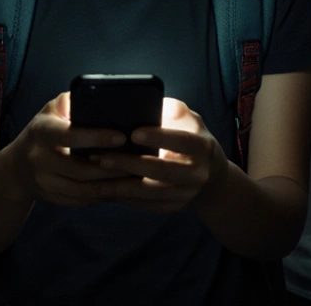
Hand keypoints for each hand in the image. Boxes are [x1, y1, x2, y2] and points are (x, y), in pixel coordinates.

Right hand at [8, 92, 136, 207]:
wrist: (17, 166)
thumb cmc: (45, 130)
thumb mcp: (52, 110)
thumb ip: (72, 101)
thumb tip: (100, 96)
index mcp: (41, 131)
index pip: (69, 135)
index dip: (96, 137)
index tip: (122, 137)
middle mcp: (38, 159)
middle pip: (80, 169)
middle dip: (112, 167)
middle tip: (140, 162)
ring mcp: (44, 182)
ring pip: (84, 189)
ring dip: (112, 185)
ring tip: (136, 177)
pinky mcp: (52, 198)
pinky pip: (82, 200)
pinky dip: (103, 196)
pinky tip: (121, 188)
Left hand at [89, 97, 229, 213]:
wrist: (213, 180)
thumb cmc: (194, 141)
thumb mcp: (192, 122)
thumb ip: (174, 110)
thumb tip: (155, 102)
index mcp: (202, 147)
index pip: (180, 141)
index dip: (158, 137)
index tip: (133, 133)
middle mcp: (197, 174)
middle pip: (160, 170)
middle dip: (128, 163)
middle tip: (99, 156)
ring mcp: (185, 194)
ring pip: (149, 192)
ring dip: (120, 183)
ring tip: (97, 172)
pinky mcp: (173, 208)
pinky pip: (146, 204)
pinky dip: (124, 196)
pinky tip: (105, 187)